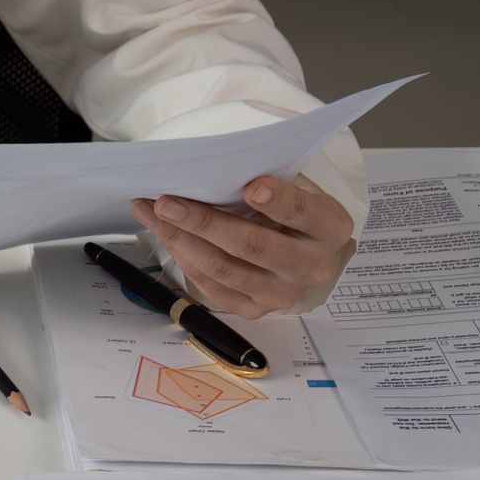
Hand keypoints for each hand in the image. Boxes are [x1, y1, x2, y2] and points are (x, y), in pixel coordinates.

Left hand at [130, 175, 353, 318]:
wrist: (303, 252)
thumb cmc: (291, 211)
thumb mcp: (293, 187)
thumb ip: (266, 180)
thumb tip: (211, 170)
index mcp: (329, 228)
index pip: (304, 213)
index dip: (278, 201)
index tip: (251, 187)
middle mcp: (311, 265)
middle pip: (252, 245)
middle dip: (202, 222)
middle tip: (166, 202)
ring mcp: (282, 293)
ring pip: (223, 268)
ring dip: (179, 239)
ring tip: (150, 213)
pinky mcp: (255, 309)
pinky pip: (212, 287)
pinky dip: (183, 259)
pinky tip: (165, 236)